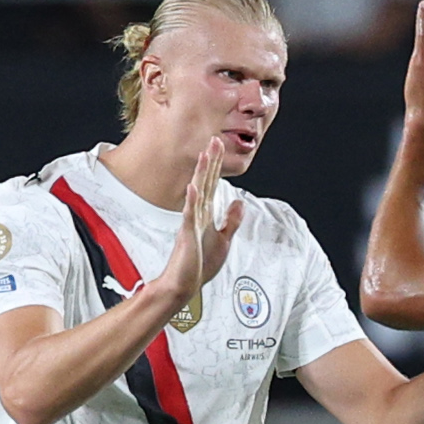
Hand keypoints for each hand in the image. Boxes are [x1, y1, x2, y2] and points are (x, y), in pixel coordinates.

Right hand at [155, 135, 241, 309]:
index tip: (219, 145)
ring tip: (205, 155)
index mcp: (206, 214)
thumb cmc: (200, 264)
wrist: (184, 284)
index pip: (213, 184)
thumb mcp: (223, 240)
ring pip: (198, 193)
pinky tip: (194, 187)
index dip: (216, 165)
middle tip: (214, 139)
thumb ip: (231, 221)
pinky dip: (192, 201)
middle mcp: (198, 214)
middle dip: (211, 161)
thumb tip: (240, 202)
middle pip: (206, 182)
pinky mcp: (187, 235)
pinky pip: (190, 215)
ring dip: (202, 174)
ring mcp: (192, 223)